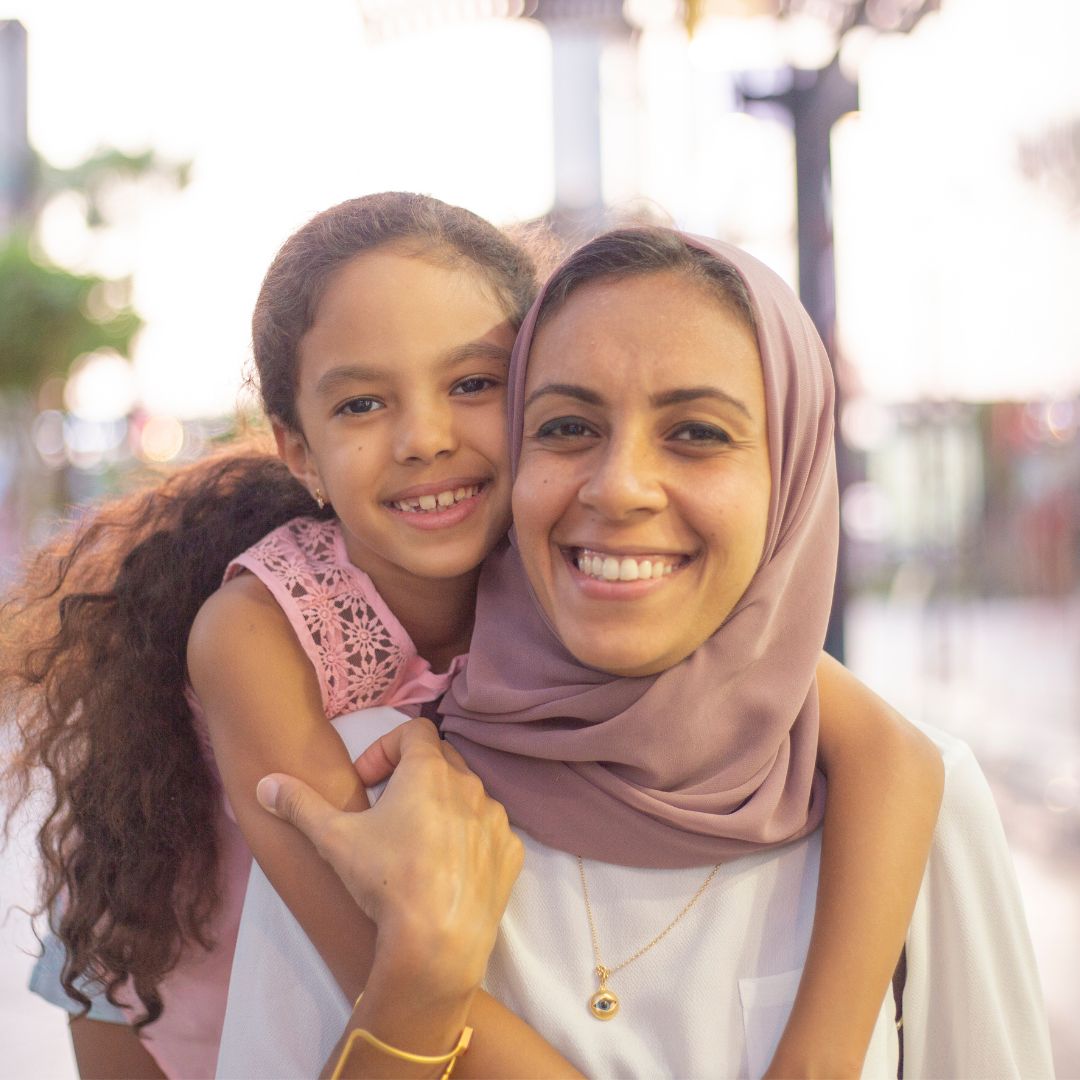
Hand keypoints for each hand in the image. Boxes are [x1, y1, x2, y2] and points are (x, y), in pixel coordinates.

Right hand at [257, 717, 523, 1000]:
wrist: (437, 943)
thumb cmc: (385, 880)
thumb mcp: (333, 839)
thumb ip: (299, 805)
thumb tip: (265, 784)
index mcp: (430, 771)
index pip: (414, 730)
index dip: (386, 748)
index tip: (367, 781)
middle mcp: (470, 786)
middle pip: (442, 760)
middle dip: (412, 776)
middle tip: (386, 812)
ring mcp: (495, 820)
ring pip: (468, 797)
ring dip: (443, 808)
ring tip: (415, 845)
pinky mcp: (510, 853)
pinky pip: (489, 833)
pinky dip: (469, 841)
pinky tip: (446, 871)